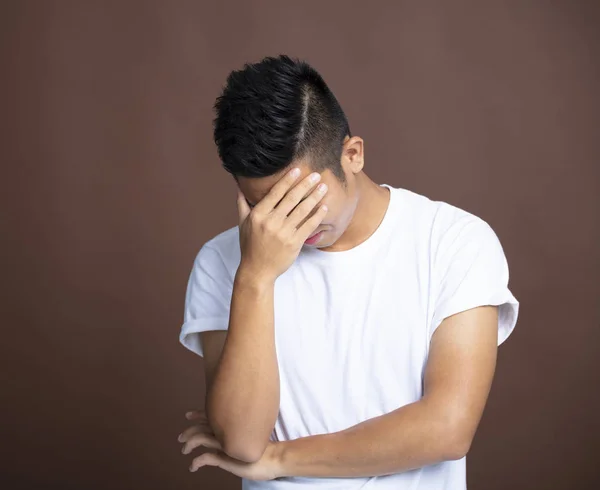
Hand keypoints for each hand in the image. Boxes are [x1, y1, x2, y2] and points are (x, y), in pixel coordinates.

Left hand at [179, 409, 282, 480]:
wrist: (275, 458)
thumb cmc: (266, 449)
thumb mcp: (250, 437)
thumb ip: (239, 431)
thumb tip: (231, 432)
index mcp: (233, 425)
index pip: (211, 416)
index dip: (198, 414)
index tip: (189, 415)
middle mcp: (227, 431)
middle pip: (202, 426)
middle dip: (189, 431)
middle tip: (180, 437)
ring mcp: (225, 444)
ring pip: (201, 439)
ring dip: (189, 444)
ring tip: (184, 451)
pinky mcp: (226, 458)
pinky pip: (206, 458)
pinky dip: (196, 461)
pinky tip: (193, 466)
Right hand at [236, 167, 328, 281]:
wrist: (257, 270)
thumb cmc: (250, 246)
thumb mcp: (242, 224)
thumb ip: (242, 204)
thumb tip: (239, 186)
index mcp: (258, 215)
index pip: (275, 193)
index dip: (288, 180)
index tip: (298, 170)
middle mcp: (271, 222)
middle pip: (291, 198)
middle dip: (305, 185)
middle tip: (316, 175)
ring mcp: (283, 232)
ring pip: (302, 210)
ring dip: (315, 197)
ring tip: (323, 187)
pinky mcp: (294, 243)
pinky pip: (308, 225)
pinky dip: (317, 215)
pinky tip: (324, 207)